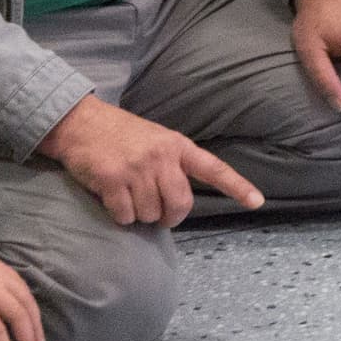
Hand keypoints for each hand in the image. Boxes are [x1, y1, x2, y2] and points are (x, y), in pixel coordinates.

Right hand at [36, 93, 262, 226]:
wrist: (82, 123)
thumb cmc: (121, 135)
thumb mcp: (156, 140)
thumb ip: (172, 164)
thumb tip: (178, 201)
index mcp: (178, 146)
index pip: (214, 169)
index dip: (237, 187)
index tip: (257, 202)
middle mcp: (162, 156)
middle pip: (180, 204)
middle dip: (169, 217)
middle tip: (158, 215)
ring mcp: (138, 168)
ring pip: (150, 214)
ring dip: (139, 215)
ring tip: (129, 196)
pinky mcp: (113, 179)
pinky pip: (125, 216)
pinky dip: (120, 216)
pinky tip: (113, 199)